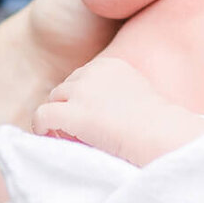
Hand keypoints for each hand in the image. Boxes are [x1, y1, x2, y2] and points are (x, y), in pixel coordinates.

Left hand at [34, 52, 203, 164]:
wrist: (163, 136)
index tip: (92, 117)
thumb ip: (114, 95)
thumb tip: (94, 113)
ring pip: (54, 100)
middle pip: (65, 87)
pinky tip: (48, 138)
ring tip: (69, 137)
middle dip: (69, 106)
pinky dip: (40, 127)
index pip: (82, 77)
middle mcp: (93, 71)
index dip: (82, 98)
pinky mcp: (73, 113)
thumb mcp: (137, 96)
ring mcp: (82, 91)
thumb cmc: (159, 126)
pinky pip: (42, 116)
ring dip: (58, 117)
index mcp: (111, 64)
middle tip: (78, 131)